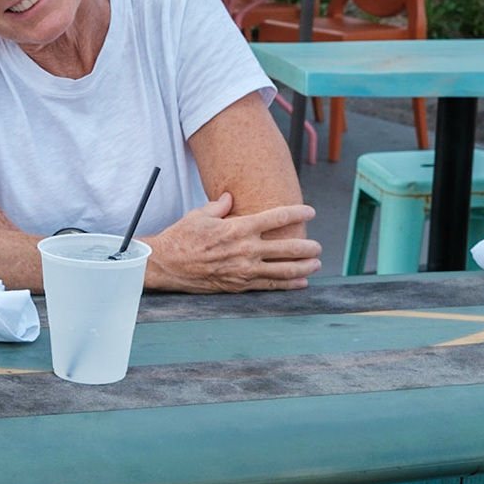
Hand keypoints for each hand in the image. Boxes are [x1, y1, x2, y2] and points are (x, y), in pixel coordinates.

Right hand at [143, 193, 322, 291]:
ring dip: (304, 267)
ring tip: (316, 263)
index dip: (297, 213)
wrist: (166, 264)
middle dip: (308, 246)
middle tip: (317, 245)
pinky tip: (301, 282)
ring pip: (284, 270)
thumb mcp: (200, 215)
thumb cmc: (181, 237)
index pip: (276, 218)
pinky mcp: (239, 285)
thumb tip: (229, 197)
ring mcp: (244, 269)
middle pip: (288, 247)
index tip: (310, 212)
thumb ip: (219, 206)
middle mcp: (245, 249)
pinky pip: (270, 285)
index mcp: (238, 227)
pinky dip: (288, 285)